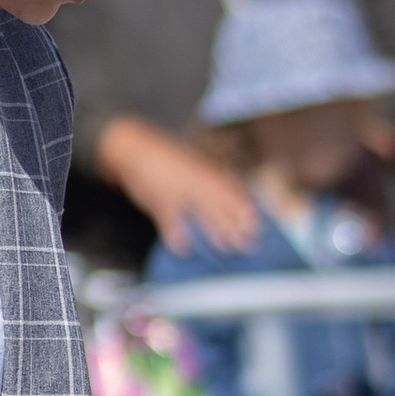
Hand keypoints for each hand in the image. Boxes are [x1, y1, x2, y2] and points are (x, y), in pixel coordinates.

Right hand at [97, 118, 262, 253]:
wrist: (135, 147)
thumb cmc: (168, 165)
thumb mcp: (192, 169)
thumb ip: (210, 185)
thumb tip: (230, 204)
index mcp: (205, 174)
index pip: (230, 191)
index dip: (244, 209)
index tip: (259, 226)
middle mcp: (196, 179)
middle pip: (220, 203)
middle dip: (235, 224)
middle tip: (249, 244)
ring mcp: (177, 187)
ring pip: (199, 209)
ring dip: (214, 229)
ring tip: (226, 248)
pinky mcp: (158, 197)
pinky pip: (169, 217)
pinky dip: (175, 233)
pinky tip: (183, 249)